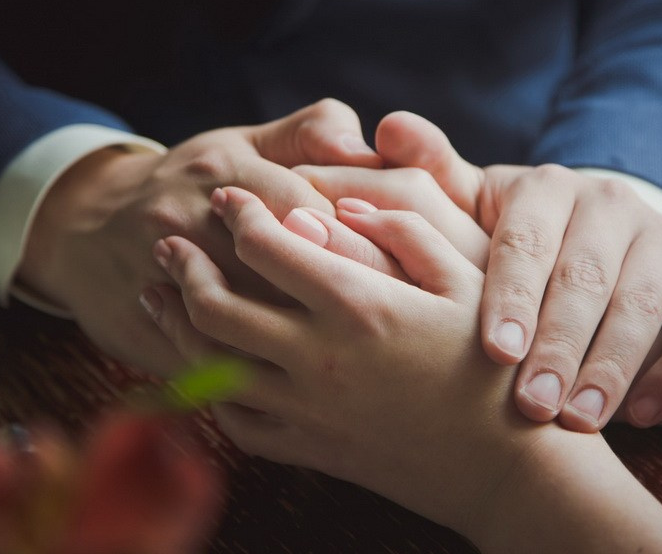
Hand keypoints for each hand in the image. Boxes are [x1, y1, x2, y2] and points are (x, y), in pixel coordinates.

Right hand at [16, 100, 379, 375]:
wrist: (86, 226)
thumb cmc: (191, 181)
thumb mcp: (244, 141)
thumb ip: (312, 131)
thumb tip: (369, 140)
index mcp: (227, 175)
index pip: (315, 214)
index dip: (368, 246)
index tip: (414, 271)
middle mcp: (193, 225)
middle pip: (289, 275)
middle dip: (351, 299)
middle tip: (404, 321)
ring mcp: (167, 286)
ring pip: (252, 328)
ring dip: (310, 346)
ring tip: (363, 355)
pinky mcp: (152, 336)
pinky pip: (214, 367)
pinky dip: (263, 377)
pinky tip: (308, 379)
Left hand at [141, 187, 527, 534]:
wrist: (505, 466)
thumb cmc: (493, 366)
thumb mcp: (467, 283)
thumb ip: (407, 232)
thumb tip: (347, 203)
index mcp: (358, 302)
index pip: (266, 245)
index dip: (236, 212)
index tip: (225, 197)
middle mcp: (319, 355)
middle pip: (216, 305)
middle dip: (181, 266)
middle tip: (167, 243)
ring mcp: (308, 408)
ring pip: (210, 365)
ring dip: (173, 325)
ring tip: (156, 296)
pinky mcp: (311, 449)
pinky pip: (238, 422)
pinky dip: (210, 392)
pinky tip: (203, 369)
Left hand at [369, 111, 661, 431]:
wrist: (603, 246)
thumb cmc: (521, 241)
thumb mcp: (477, 208)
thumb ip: (433, 179)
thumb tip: (386, 125)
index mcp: (544, 189)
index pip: (524, 241)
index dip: (511, 296)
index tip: (496, 352)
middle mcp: (607, 204)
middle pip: (584, 278)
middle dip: (559, 345)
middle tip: (534, 405)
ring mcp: (661, 237)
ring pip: (642, 304)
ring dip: (612, 367)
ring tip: (580, 421)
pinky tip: (641, 415)